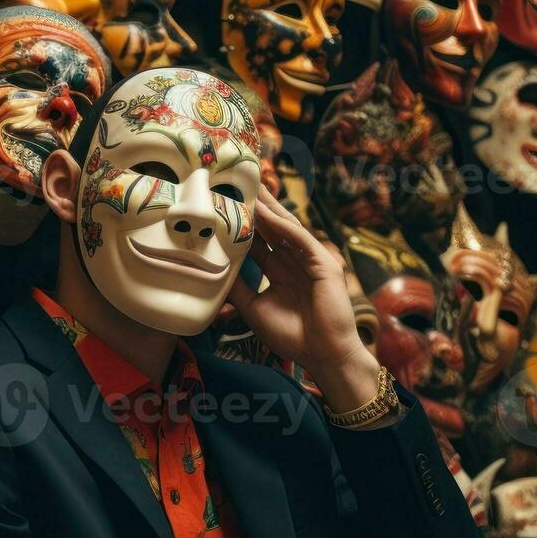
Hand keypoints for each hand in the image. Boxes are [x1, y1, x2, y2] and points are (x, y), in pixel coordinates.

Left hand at [227, 188, 378, 407]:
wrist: (323, 355)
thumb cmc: (292, 335)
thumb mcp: (254, 309)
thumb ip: (237, 288)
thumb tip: (213, 270)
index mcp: (279, 270)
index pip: (259, 240)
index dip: (244, 224)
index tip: (224, 206)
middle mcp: (293, 260)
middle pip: (272, 226)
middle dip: (257, 205)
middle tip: (238, 182)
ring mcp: (309, 259)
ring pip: (286, 227)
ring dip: (270, 207)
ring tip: (253, 186)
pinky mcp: (323, 263)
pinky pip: (300, 239)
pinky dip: (284, 225)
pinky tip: (268, 212)